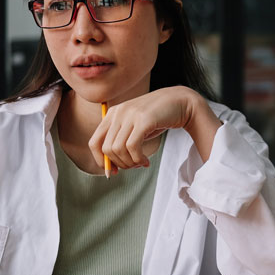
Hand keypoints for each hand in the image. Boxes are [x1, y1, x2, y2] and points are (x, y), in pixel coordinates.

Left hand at [88, 86, 220, 173]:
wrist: (180, 102)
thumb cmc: (157, 119)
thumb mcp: (134, 128)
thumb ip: (120, 142)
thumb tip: (110, 168)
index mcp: (112, 114)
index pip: (94, 143)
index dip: (101, 161)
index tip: (113, 171)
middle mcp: (118, 112)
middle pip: (106, 149)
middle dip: (119, 164)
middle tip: (134, 166)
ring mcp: (130, 115)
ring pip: (118, 149)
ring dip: (130, 163)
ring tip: (141, 163)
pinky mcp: (143, 120)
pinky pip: (132, 147)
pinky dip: (138, 159)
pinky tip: (146, 161)